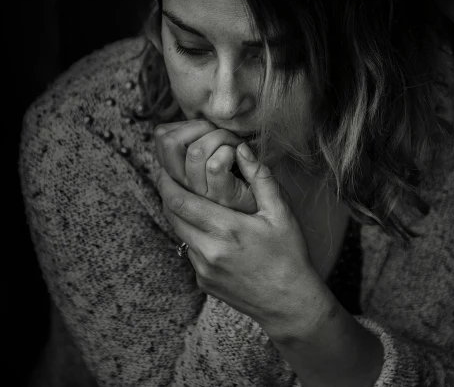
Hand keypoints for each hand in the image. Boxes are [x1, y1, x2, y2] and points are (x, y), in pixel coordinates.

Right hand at [154, 119, 257, 213]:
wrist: (267, 207)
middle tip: (220, 132)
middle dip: (199, 125)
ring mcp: (201, 193)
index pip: (161, 137)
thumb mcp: (210, 159)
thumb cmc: (241, 177)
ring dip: (221, 137)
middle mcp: (184, 184)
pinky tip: (241, 155)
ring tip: (234, 143)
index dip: (184, 123)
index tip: (206, 129)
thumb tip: (185, 124)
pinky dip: (231, 151)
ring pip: (196, 151)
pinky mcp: (222, 197)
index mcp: (178, 172)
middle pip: (169, 142)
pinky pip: (216, 166)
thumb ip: (197, 142)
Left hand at [154, 142, 320, 335]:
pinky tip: (209, 230)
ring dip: (180, 216)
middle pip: (172, 216)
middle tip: (168, 177)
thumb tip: (242, 149)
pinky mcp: (203, 282)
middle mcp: (208, 251)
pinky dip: (193, 237)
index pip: (180, 201)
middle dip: (167, 195)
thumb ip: (260, 178)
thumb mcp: (281, 213)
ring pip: (179, 234)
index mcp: (226, 229)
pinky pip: (190, 252)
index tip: (164, 168)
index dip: (166, 182)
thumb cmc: (289, 256)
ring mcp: (203, 269)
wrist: (289, 304)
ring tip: (188, 199)